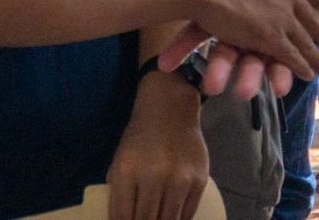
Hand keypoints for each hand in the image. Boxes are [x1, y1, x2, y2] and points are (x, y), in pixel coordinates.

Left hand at [107, 72, 207, 219]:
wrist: (170, 109)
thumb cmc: (140, 137)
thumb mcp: (120, 161)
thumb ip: (119, 192)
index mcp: (127, 171)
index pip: (122, 217)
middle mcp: (154, 175)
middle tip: (144, 219)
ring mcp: (180, 178)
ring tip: (156, 218)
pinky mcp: (199, 180)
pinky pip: (187, 214)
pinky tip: (171, 216)